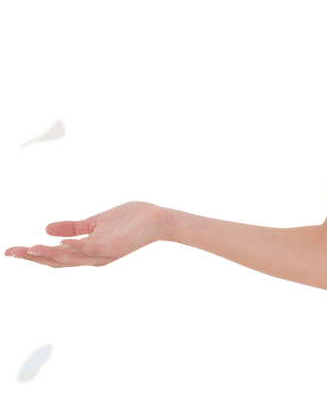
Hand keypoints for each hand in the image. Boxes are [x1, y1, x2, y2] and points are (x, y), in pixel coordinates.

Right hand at [3, 199, 169, 268]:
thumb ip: (74, 227)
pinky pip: (97, 249)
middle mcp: (94, 256)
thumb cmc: (130, 220)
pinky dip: (80, 247)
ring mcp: (106, 254)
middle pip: (60, 261)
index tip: (11, 251)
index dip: (34, 255)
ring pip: (75, 257)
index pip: (56, 256)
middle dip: (36, 257)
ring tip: (32, 248)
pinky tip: (65, 243)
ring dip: (53, 254)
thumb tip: (46, 228)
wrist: (159, 218)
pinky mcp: (118, 247)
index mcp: (87, 251)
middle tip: (13, 252)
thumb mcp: (96, 222)